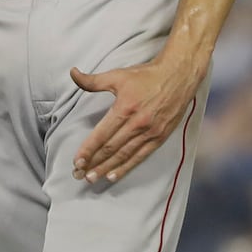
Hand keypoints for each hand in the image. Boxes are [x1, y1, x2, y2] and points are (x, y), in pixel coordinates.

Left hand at [70, 58, 200, 184]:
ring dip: (106, 168)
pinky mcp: (159, 137)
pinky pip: (140, 156)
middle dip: (93, 163)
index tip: (77, 162)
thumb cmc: (146, 76)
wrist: (178, 77)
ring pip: (124, 155)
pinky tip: (114, 175)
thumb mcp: (117, 75)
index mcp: (125, 108)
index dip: (88, 150)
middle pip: (111, 148)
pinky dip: (126, 167)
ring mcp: (149, 132)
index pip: (102, 134)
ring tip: (92, 178)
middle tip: (79, 174)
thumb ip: (93, 80)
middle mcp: (137, 123)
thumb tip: (73, 73)